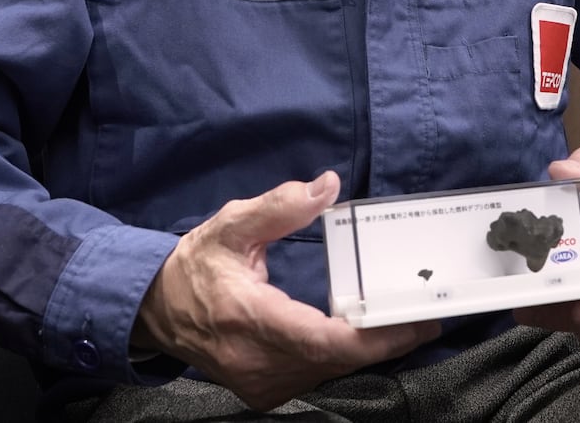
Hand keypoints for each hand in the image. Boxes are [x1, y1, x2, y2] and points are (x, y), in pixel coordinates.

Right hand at [133, 171, 439, 409]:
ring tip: (401, 325)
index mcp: (249, 317)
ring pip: (328, 372)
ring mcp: (258, 383)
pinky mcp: (262, 391)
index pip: (323, 340)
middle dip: (382, 341)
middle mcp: (255, 359)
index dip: (374, 338)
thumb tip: (327, 187)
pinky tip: (359, 339)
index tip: (413, 324)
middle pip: (335, 360)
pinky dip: (339, 359)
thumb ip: (280, 207)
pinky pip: (313, 377)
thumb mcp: (232, 225)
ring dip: (364, 351)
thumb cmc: (195, 266)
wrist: (155, 310)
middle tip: (424, 317)